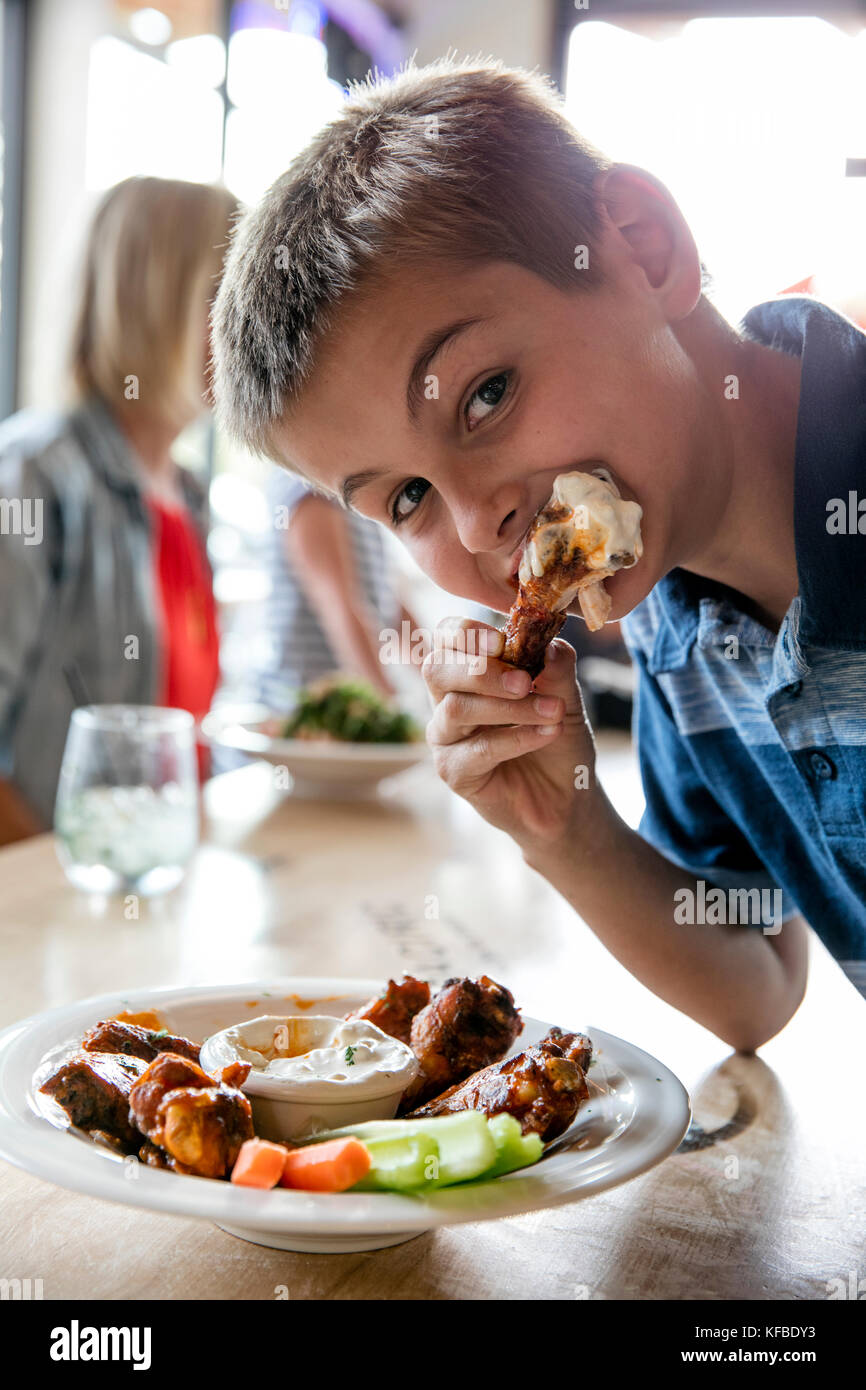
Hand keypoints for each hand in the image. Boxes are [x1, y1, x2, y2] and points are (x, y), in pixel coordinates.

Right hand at [422, 617, 598, 856]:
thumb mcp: (567, 700)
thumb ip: (558, 671)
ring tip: (552, 712)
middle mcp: (447, 699)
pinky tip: (547, 733)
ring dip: (509, 707)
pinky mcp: (453, 771)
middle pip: (437, 669)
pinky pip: (477, 749)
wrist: (566, 797)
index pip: (448, 638)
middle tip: (524, 681)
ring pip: (456, 708)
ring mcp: (446, 736)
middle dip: (481, 670)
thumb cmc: (558, 741)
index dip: (465, 632)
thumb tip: (551, 644)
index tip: (501, 640)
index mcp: (469, 671)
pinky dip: (517, 738)